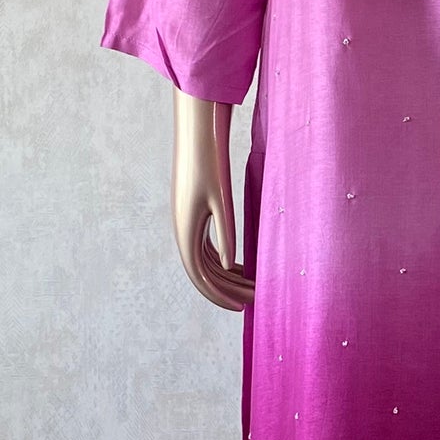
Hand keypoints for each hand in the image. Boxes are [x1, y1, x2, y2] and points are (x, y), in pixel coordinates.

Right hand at [172, 90, 253, 310]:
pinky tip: (239, 266)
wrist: (196, 131)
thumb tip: (230, 266)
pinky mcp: (193, 213)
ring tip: (253, 286)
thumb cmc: (209, 162)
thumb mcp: (222, 199)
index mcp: (186, 230)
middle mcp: (182, 230)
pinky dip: (222, 260)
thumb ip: (226, 233)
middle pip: (205, 272)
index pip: (201, 276)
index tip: (242, 307)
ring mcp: (186, 222)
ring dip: (227, 276)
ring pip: (206, 260)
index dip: (220, 295)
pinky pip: (206, 246)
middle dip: (229, 288)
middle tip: (257, 299)